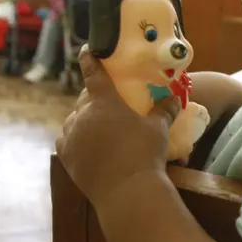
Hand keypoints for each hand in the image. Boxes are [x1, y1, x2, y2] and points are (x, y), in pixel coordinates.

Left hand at [55, 49, 179, 208]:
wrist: (127, 191)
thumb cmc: (145, 153)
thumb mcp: (158, 130)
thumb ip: (164, 111)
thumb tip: (175, 99)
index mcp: (104, 101)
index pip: (93, 73)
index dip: (89, 59)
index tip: (86, 50)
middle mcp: (82, 115)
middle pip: (84, 99)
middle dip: (93, 97)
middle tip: (106, 102)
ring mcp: (71, 136)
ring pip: (74, 120)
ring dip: (83, 119)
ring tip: (98, 128)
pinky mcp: (65, 155)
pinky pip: (67, 139)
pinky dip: (75, 138)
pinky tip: (85, 143)